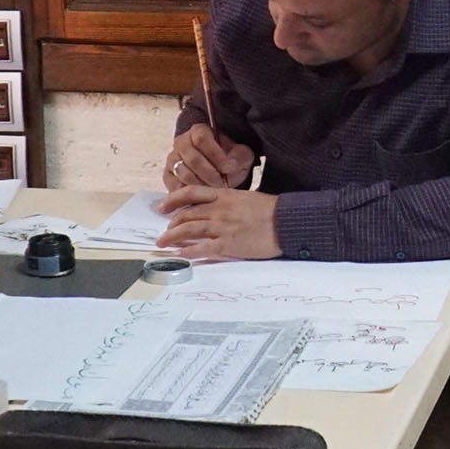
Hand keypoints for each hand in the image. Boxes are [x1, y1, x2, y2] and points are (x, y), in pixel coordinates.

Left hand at [154, 186, 281, 259]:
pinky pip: (203, 248)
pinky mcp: (229, 244)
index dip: (173, 199)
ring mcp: (223, 226)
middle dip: (171, 224)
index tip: (162, 207)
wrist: (287, 221)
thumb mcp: (246, 198)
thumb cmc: (271, 210)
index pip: (191, 193)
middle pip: (186, 214)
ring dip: (172, 237)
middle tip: (163, 232)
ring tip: (163, 243)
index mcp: (224, 195)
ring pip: (189, 230)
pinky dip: (189, 252)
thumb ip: (228, 201)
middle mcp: (219, 209)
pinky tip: (181, 255)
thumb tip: (214, 208)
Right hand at [164, 125, 255, 191]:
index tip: (229, 168)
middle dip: (210, 174)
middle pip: (193, 158)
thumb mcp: (241, 156)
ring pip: (183, 173)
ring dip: (201, 184)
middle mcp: (181, 142)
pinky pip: (175, 186)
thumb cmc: (229, 161)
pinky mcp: (168, 175)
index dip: (216, 155)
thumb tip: (231, 164)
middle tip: (222, 183)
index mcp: (199, 131)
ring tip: (214, 189)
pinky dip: (189, 193)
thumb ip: (241, 156)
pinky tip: (202, 194)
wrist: (219, 173)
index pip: (202, 139)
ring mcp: (173, 159)